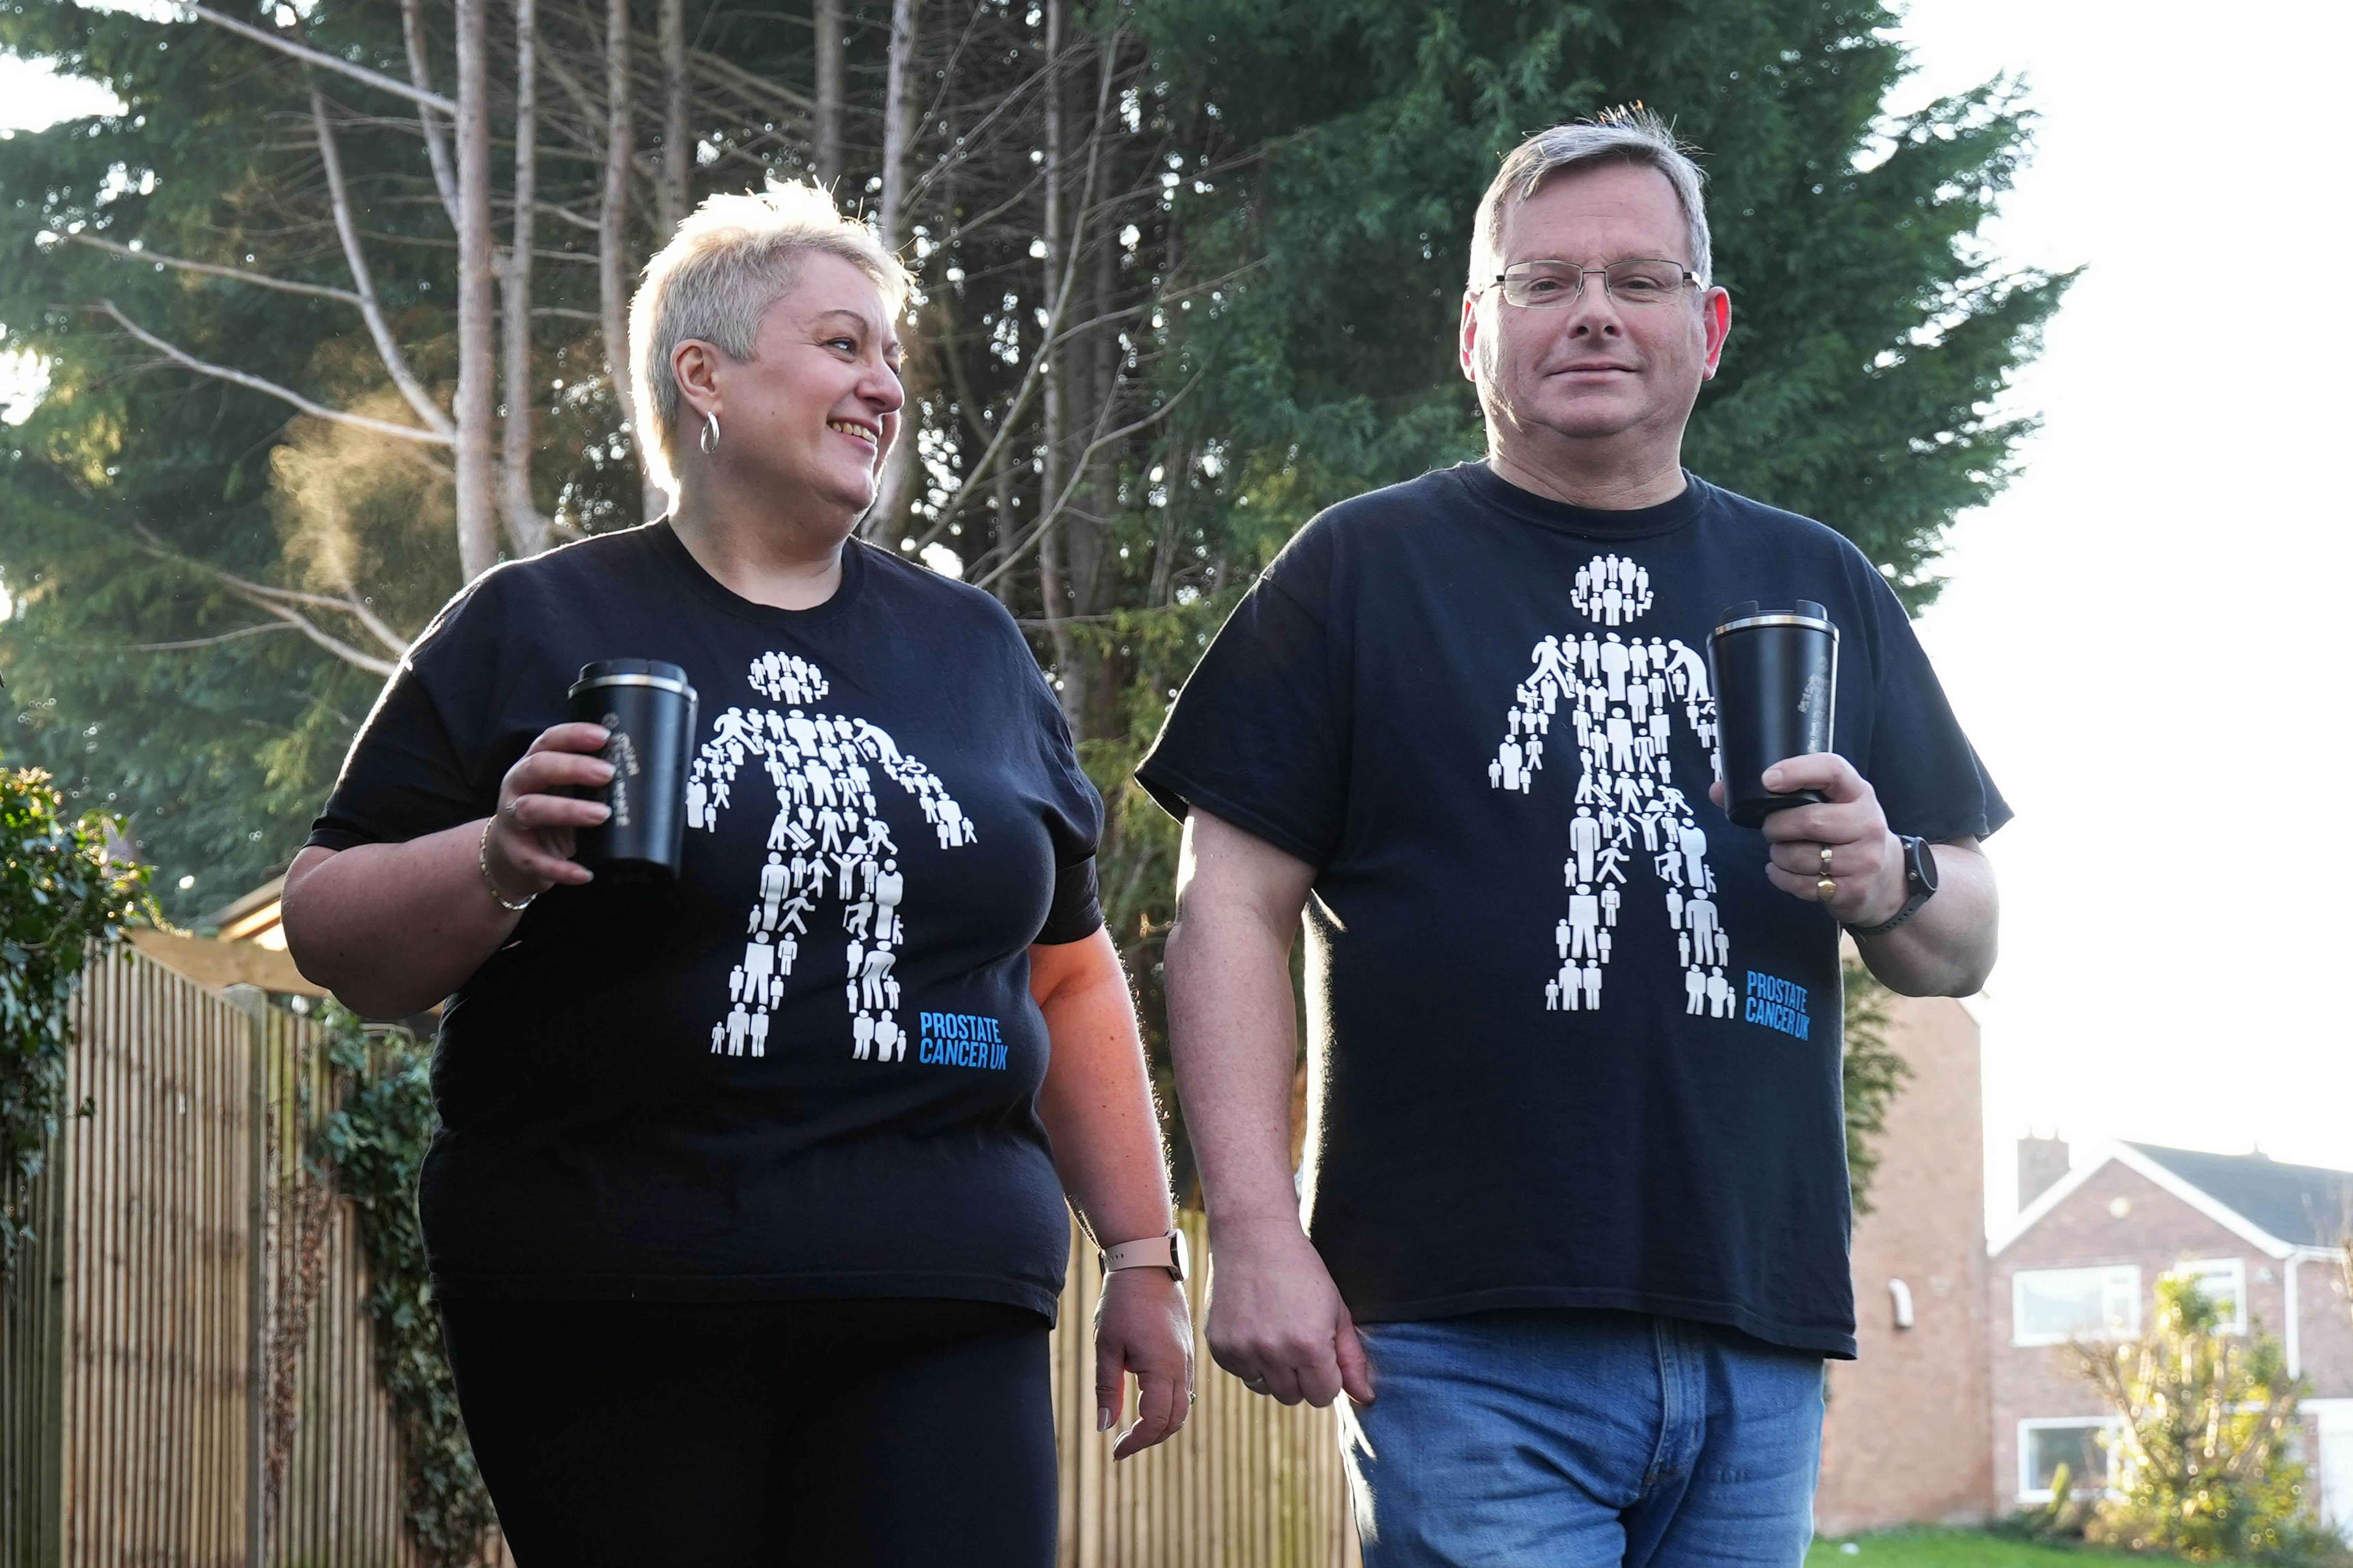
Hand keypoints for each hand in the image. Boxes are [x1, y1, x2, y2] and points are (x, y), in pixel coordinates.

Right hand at [483, 722, 614, 899]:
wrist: (509, 857)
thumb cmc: (547, 816)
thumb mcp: (562, 792)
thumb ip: (587, 781)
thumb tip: (641, 772)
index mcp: (532, 766)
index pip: (548, 741)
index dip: (573, 735)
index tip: (604, 736)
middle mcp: (518, 788)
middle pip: (538, 768)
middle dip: (573, 768)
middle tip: (608, 773)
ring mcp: (512, 821)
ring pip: (533, 809)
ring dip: (569, 810)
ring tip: (602, 815)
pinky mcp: (516, 855)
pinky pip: (537, 862)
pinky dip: (561, 869)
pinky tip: (586, 874)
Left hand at [1094, 1267, 1194, 1458]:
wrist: (1146, 1264)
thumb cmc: (1122, 1303)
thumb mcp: (1107, 1346)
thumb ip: (1107, 1388)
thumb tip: (1104, 1426)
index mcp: (1162, 1368)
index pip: (1155, 1421)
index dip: (1136, 1441)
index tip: (1116, 1450)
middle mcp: (1182, 1367)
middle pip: (1175, 1420)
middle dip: (1150, 1438)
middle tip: (1123, 1444)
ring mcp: (1188, 1358)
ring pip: (1183, 1406)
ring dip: (1161, 1424)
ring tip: (1134, 1429)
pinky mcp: (1187, 1350)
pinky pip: (1184, 1388)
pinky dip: (1168, 1405)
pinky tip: (1146, 1402)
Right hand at [1203, 1216, 1372, 1408]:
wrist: (1254, 1237)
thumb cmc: (1303, 1272)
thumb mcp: (1337, 1311)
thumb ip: (1352, 1359)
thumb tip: (1366, 1399)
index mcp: (1309, 1347)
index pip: (1323, 1396)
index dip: (1326, 1375)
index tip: (1320, 1350)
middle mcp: (1274, 1353)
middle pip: (1293, 1397)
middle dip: (1300, 1376)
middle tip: (1296, 1338)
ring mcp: (1242, 1351)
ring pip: (1265, 1389)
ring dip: (1273, 1371)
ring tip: (1274, 1332)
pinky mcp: (1219, 1347)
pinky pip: (1240, 1373)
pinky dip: (1249, 1359)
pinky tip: (1253, 1326)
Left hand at [1710, 753, 1903, 925]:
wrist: (1886, 881)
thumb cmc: (1844, 834)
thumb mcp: (1828, 806)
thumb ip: (1781, 795)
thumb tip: (1718, 791)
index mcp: (1858, 793)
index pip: (1832, 770)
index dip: (1797, 770)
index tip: (1768, 779)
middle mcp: (1867, 823)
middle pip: (1809, 821)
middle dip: (1777, 827)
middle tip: (1770, 830)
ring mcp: (1864, 859)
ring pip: (1802, 857)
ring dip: (1778, 856)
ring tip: (1780, 852)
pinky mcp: (1853, 889)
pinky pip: (1803, 885)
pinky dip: (1781, 878)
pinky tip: (1781, 871)